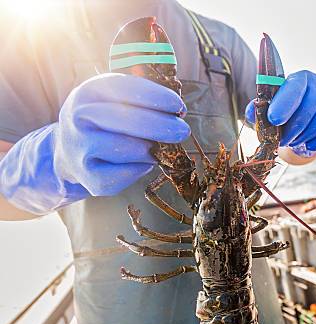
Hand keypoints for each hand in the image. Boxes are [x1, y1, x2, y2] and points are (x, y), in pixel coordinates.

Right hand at [0, 74, 189, 214]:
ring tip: (154, 147)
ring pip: (133, 149)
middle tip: (183, 131)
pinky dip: (141, 168)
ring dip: (152, 150)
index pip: (126, 90)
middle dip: (163, 126)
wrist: (68, 152)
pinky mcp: (90, 178)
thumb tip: (177, 111)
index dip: (158, 98)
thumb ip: (141, 98)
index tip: (179, 106)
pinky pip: (129, 174)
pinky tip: (139, 162)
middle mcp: (80, 117)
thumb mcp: (112, 99)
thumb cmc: (103, 121)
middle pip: (129, 121)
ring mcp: (81, 148)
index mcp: (89, 92)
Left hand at [245, 70, 315, 156]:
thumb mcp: (274, 104)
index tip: (273, 119)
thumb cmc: (291, 107)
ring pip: (314, 129)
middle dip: (289, 132)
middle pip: (305, 114)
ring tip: (295, 138)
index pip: (295, 88)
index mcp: (302, 78)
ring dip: (300, 139)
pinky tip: (310, 138)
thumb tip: (251, 113)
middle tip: (281, 140)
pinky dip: (314, 144)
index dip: (284, 104)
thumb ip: (260, 108)